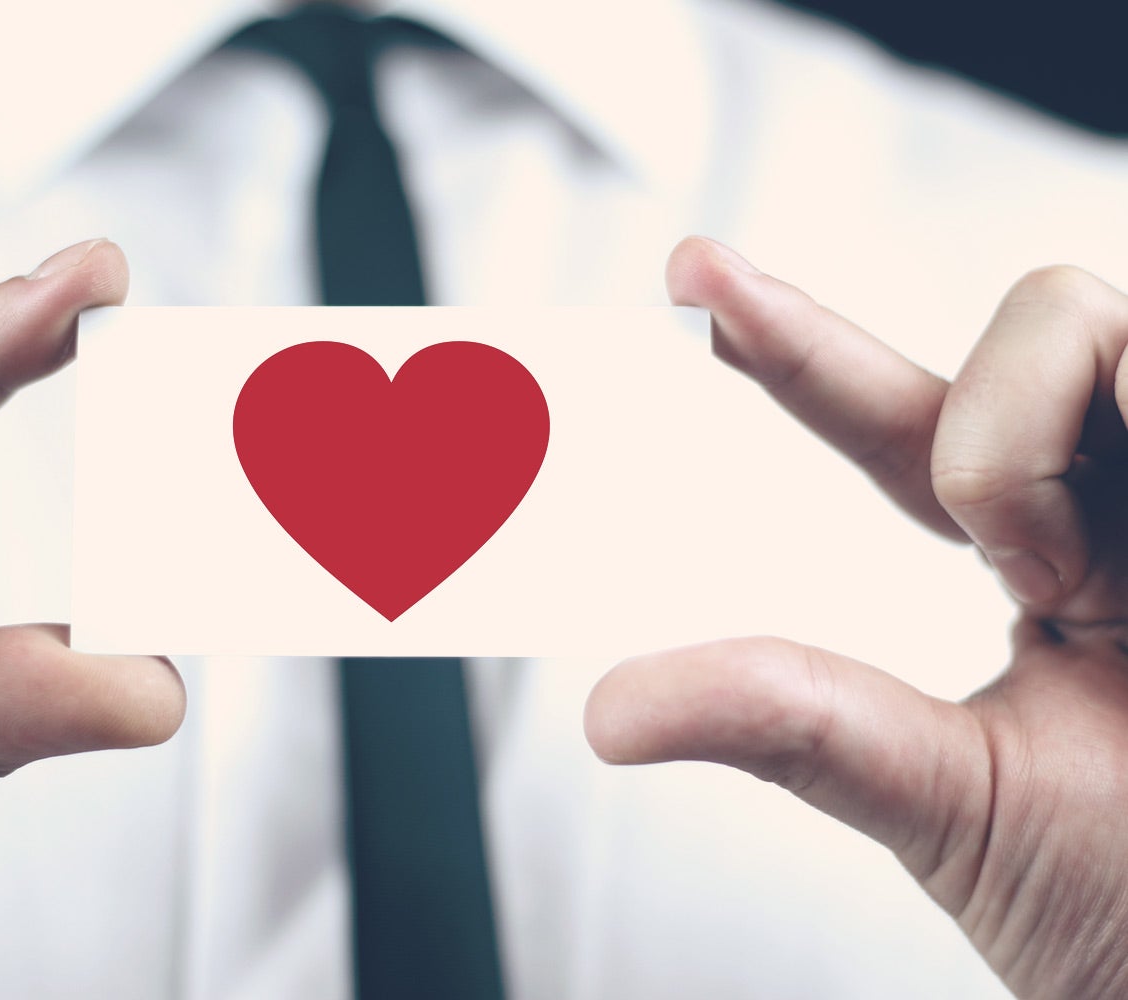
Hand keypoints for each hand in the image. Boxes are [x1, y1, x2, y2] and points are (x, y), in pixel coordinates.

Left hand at [586, 236, 1127, 998]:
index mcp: (1050, 562)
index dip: (794, 344)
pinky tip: (1122, 574)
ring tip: (1097, 592)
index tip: (687, 274)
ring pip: (1091, 321)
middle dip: (988, 436)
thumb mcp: (954, 803)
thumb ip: (800, 727)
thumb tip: (610, 710)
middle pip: (1035, 329)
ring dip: (1042, 454)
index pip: (903, 423)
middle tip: (1038, 582)